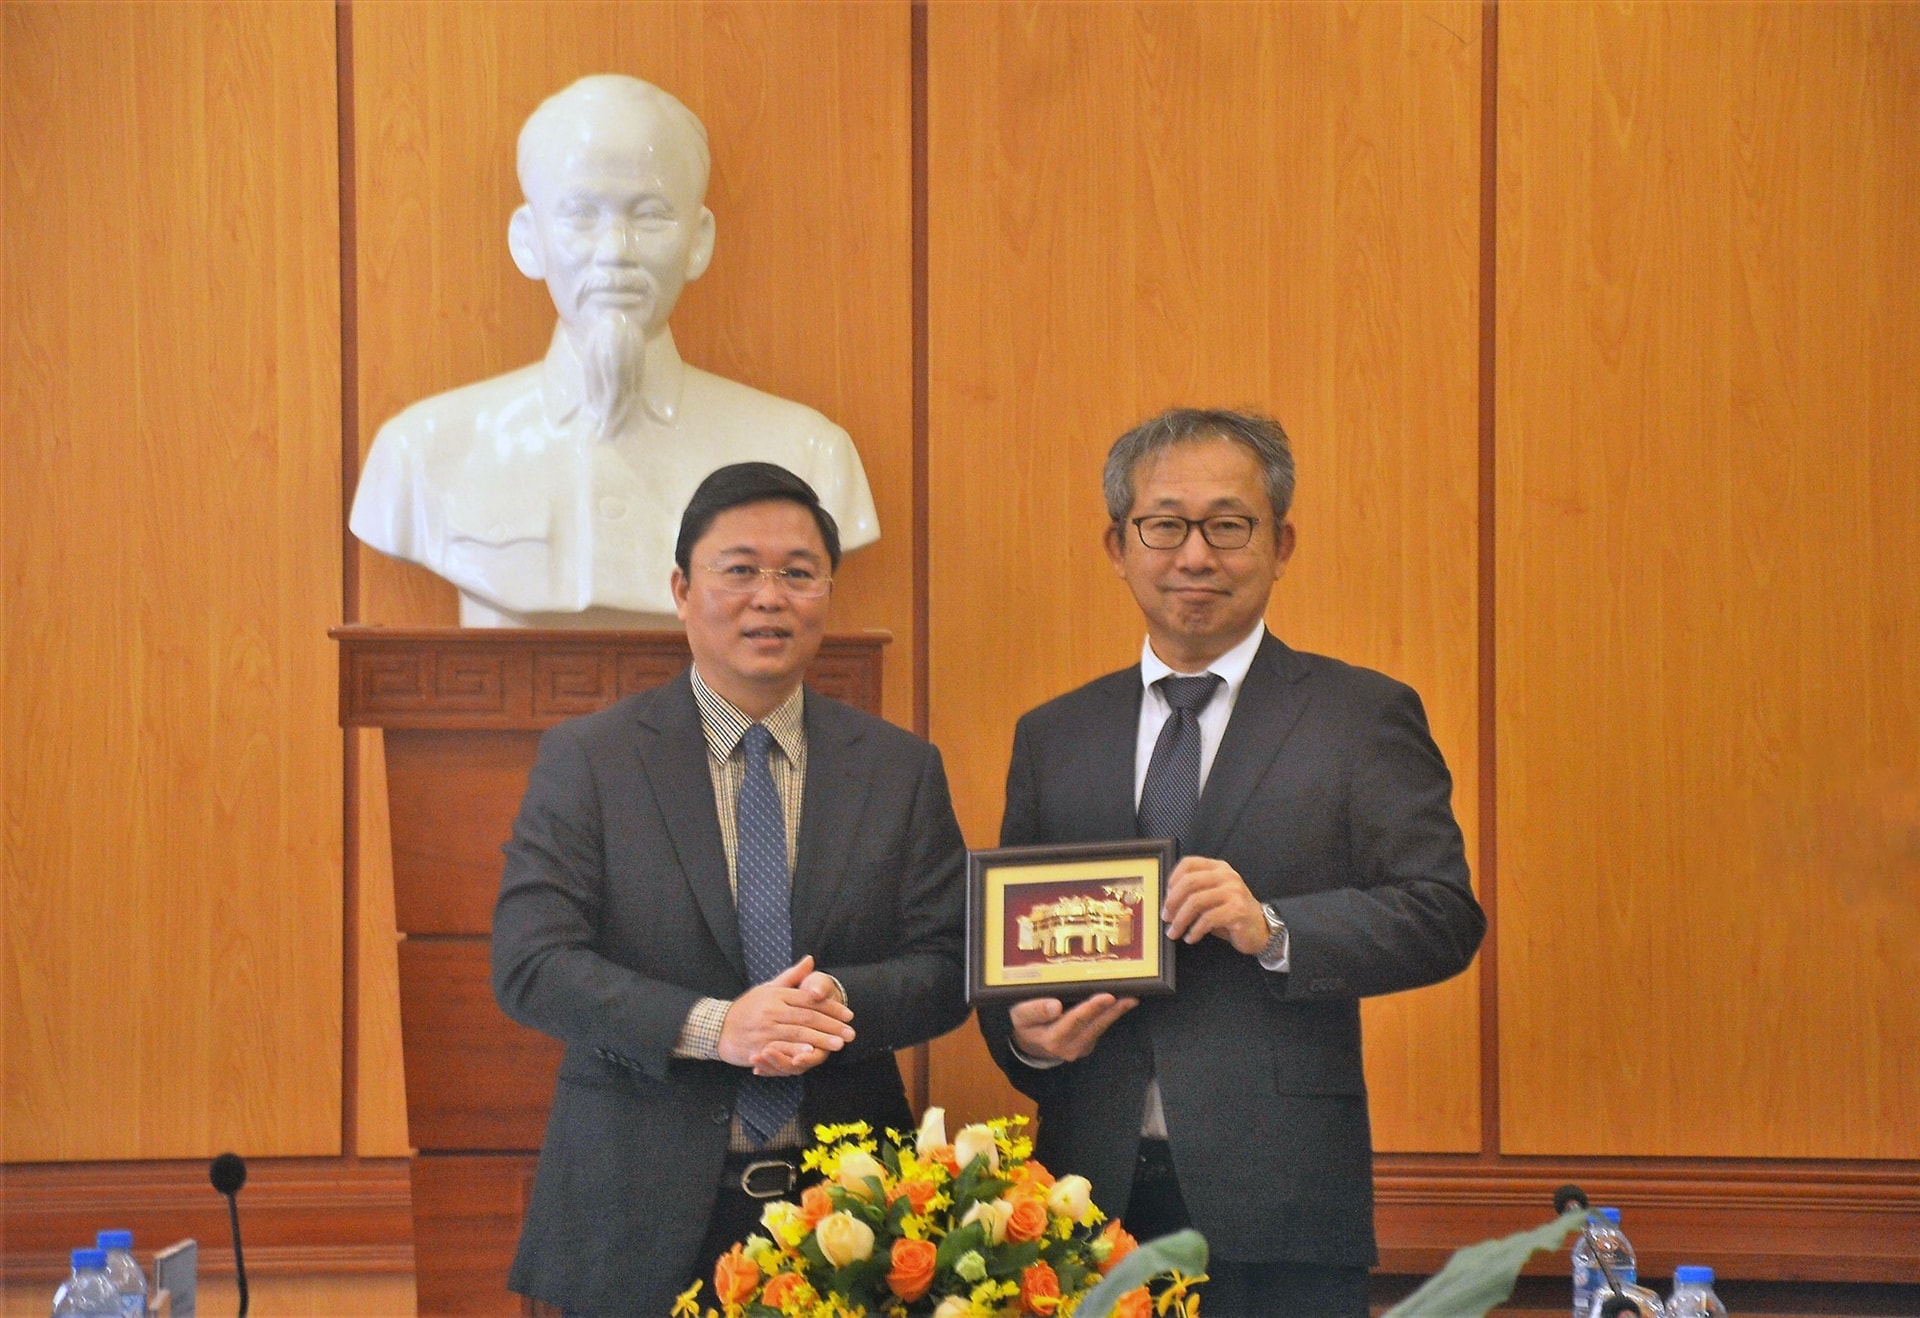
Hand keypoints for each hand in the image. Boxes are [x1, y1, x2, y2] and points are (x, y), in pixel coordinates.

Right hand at [718, 955, 855, 1069]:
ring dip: (820, 1040)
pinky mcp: (758, 1046)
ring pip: (798, 1034)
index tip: (848, 1015)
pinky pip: (781, 1049)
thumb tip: (811, 960)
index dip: (831, 1007)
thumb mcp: (768, 988)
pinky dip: (796, 1051)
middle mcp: (772, 1011)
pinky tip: (810, 1054)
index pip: (809, 1000)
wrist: (719, 1027)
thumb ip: (792, 977)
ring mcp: (765, 1029)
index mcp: (777, 995)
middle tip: (850, 1033)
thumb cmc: (747, 1007)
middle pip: (807, 1017)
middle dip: (831, 1026)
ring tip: (839, 1044)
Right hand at [1008, 993, 1136, 1062]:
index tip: (1107, 997)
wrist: (1028, 1045)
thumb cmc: (1024, 1024)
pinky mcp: (1087, 1045)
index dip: (1092, 1008)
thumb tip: (1055, 1006)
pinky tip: (1119, 1003)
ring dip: (1116, 1013)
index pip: (1075, 1020)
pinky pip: (1099, 1029)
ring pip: (1100, 1028)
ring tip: (1131, 998)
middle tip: (1129, 996)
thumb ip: (1035, 1010)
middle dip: (1112, 1010)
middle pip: (1094, 1026)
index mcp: (1052, 1039)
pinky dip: (1110, 1015)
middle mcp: (1069, 1047)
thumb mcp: (1020, 1016)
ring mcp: (1080, 1048)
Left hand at [1162, 855, 1267, 953]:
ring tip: (1174, 932)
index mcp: (1219, 868)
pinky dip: (1195, 931)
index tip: (1166, 897)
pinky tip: (1191, 938)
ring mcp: (1234, 892)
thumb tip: (1167, 903)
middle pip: (1189, 882)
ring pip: (1195, 902)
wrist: (1261, 930)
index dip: (1172, 879)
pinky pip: (1207, 919)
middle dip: (1172, 902)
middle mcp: (1227, 876)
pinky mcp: (1237, 911)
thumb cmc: (1231, 914)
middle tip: (1166, 918)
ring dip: (1180, 920)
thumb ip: (1195, 892)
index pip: (1188, 864)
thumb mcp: (1213, 897)